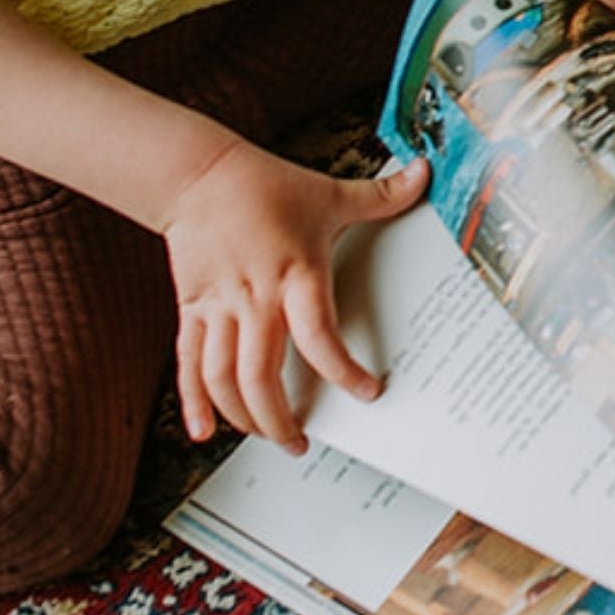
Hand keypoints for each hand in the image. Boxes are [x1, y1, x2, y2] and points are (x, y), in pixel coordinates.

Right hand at [161, 140, 429, 450]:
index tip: (367, 392)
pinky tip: (204, 432)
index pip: (319, 335)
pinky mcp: (191, 310)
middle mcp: (256, 297)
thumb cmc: (267, 185)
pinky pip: (188, 364)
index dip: (343, 371)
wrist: (198, 174)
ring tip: (265, 436)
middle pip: (261, 375)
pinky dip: (193, 402)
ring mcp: (219, 307)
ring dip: (243, 416)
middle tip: (301, 442)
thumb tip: (426, 171)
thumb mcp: (330, 192)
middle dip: (281, 418)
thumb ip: (381, 194)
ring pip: (223, 378)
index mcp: (296, 274)